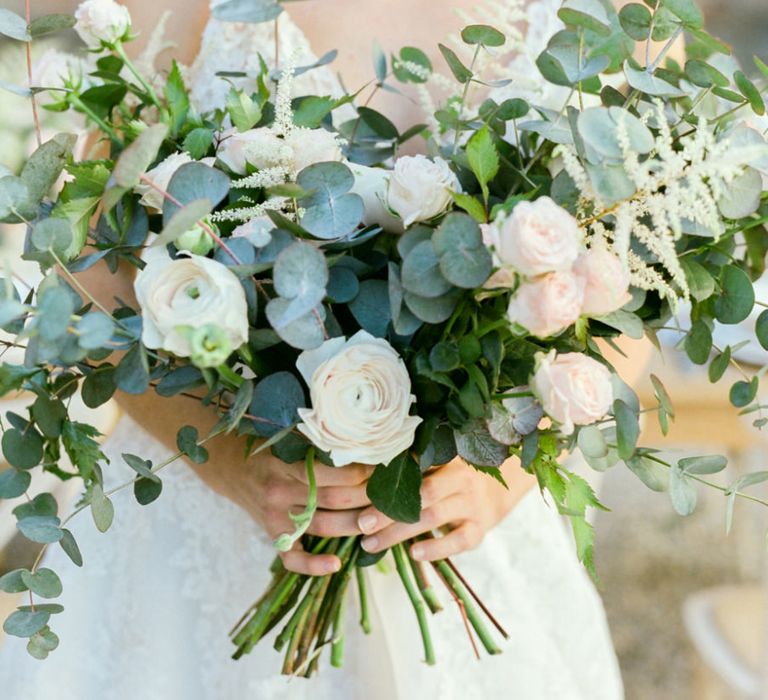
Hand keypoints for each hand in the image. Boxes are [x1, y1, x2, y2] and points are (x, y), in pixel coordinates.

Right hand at [217, 450, 373, 575]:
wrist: (229, 464)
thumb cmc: (269, 447)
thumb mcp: (288, 438)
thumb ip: (319, 443)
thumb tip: (365, 442)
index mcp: (286, 464)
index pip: (334, 473)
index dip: (364, 471)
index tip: (385, 467)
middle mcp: (280, 492)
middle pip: (335, 499)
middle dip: (368, 497)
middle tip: (391, 493)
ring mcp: (275, 517)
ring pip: (323, 526)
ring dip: (355, 525)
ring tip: (380, 520)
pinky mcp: (272, 535)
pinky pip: (292, 558)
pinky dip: (314, 565)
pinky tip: (337, 564)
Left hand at [356, 456, 535, 561]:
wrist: (496, 491)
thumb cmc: (451, 478)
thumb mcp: (436, 465)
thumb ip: (410, 467)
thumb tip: (359, 473)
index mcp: (446, 459)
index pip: (413, 469)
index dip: (386, 482)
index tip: (358, 493)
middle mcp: (461, 479)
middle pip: (421, 495)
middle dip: (388, 511)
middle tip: (361, 524)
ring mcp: (472, 504)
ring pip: (434, 517)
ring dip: (400, 533)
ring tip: (372, 544)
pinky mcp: (480, 529)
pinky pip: (459, 540)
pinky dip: (437, 548)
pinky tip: (414, 554)